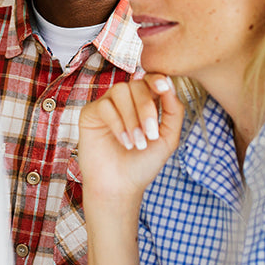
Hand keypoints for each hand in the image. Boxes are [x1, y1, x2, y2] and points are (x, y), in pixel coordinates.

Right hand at [77, 74, 183, 208]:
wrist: (121, 186)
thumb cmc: (143, 164)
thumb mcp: (168, 138)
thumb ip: (174, 111)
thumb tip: (170, 84)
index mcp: (145, 102)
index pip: (151, 79)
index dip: (157, 78)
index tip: (164, 87)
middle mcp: (126, 100)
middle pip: (137, 84)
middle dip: (146, 108)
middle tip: (150, 135)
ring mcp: (107, 105)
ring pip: (120, 91)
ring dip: (132, 117)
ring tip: (137, 143)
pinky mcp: (90, 113)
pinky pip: (105, 105)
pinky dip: (117, 123)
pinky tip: (123, 142)